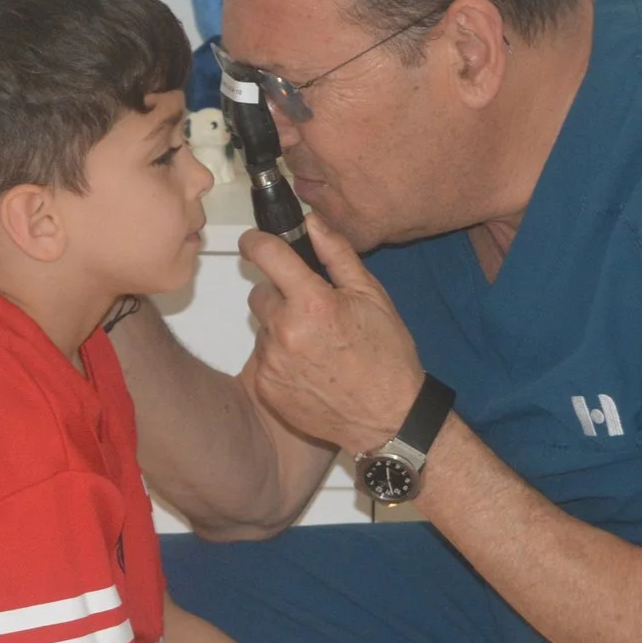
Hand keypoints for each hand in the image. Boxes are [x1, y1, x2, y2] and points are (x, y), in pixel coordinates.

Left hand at [241, 213, 425, 457]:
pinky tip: (310, 369)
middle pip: (260, 294)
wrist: (388, 419)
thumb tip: (313, 223)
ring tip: (317, 346)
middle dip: (281, 296)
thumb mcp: (372, 296)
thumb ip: (337, 255)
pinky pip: (264, 359)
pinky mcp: (267, 388)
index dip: (255, 242)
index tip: (253, 243)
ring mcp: (272, 362)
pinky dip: (281, 359)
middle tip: (314, 313)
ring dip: (281, 329)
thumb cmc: (387, 357)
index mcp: (312, 303)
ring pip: (263, 328)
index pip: (266, 255)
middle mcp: (284, 331)